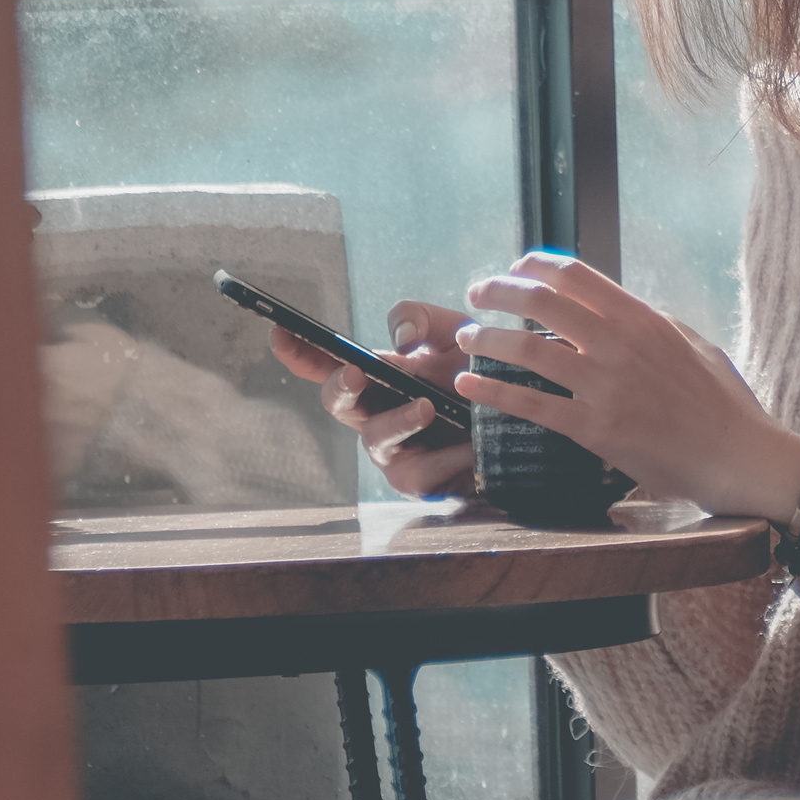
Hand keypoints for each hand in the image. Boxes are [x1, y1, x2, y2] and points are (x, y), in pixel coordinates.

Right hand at [270, 301, 475, 498]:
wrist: (519, 411)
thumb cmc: (476, 372)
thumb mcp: (453, 331)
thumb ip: (419, 319)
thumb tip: (399, 339)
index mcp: (376, 375)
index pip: (327, 363)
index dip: (300, 351)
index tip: (280, 331)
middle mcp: (375, 412)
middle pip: (337, 402)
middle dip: (339, 386)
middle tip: (354, 371)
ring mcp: (392, 449)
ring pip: (377, 436)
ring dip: (399, 419)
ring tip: (427, 407)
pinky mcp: (417, 480)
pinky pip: (419, 472)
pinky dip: (443, 457)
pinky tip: (466, 447)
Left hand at [454, 252, 799, 520]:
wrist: (737, 455)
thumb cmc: (721, 402)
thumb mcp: (691, 342)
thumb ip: (650, 323)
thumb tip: (616, 310)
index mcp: (641, 317)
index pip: (574, 274)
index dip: (533, 265)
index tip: (513, 269)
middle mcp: (618, 343)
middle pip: (540, 301)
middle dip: (498, 292)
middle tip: (476, 296)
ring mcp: (605, 386)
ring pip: (527, 349)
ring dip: (485, 339)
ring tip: (464, 339)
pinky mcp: (595, 429)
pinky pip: (531, 404)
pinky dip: (492, 392)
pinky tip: (469, 386)